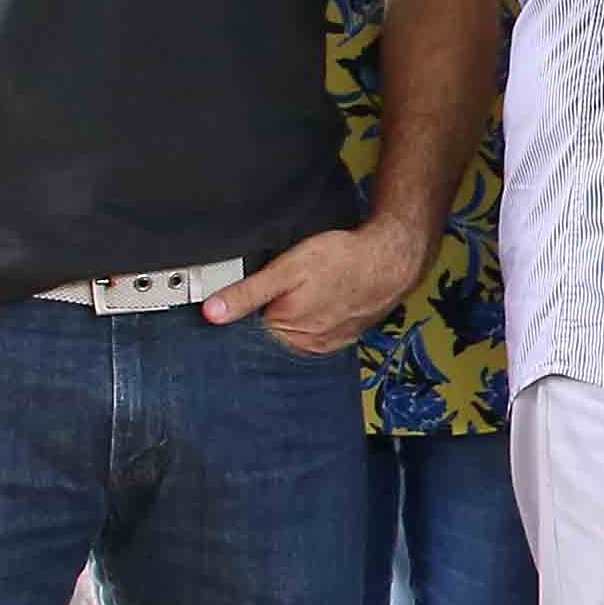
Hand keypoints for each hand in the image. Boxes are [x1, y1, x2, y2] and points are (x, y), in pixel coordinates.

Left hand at [203, 219, 425, 356]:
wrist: (392, 260)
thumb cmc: (342, 260)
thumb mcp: (286, 270)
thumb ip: (248, 293)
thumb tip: (211, 314)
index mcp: (286, 330)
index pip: (246, 330)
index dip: (242, 309)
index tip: (250, 291)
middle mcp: (305, 344)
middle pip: (270, 333)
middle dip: (267, 312)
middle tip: (283, 284)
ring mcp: (326, 343)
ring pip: (294, 334)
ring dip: (292, 316)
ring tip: (304, 290)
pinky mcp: (343, 337)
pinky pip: (317, 333)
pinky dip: (313, 319)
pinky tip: (319, 300)